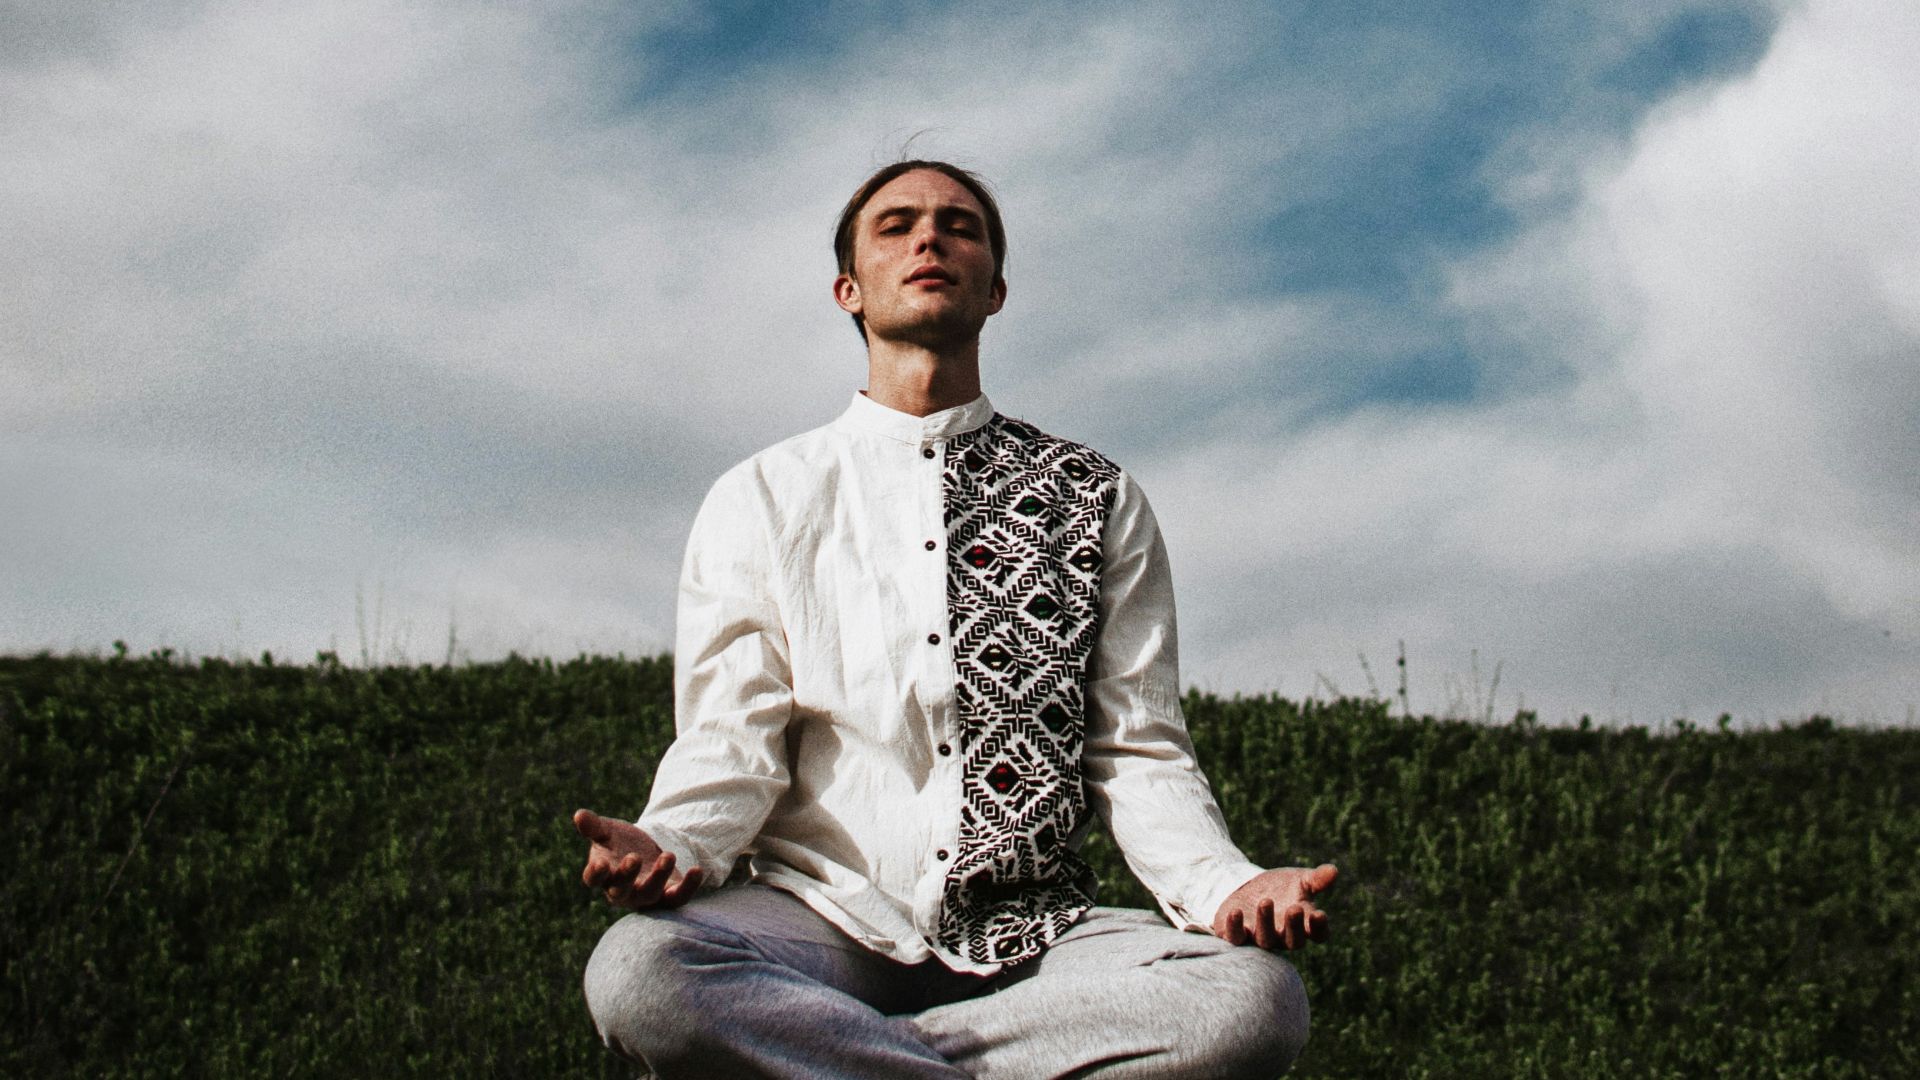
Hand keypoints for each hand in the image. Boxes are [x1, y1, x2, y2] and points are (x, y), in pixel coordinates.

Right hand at [573, 808, 704, 909]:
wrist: (646, 851)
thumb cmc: (619, 843)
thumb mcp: (608, 831)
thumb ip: (594, 826)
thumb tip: (578, 815)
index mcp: (602, 874)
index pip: (593, 879)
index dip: (595, 874)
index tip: (600, 863)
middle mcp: (621, 891)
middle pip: (620, 890)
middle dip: (627, 875)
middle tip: (635, 857)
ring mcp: (645, 896)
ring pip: (650, 894)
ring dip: (659, 877)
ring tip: (668, 855)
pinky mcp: (668, 897)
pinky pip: (677, 898)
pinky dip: (688, 888)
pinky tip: (696, 870)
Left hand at [1212, 864, 1336, 950]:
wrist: (1247, 887)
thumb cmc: (1280, 887)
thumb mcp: (1299, 880)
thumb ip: (1316, 879)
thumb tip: (1333, 870)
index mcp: (1302, 924)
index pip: (1318, 934)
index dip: (1320, 928)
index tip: (1320, 914)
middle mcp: (1282, 935)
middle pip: (1293, 941)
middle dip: (1294, 927)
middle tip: (1294, 909)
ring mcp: (1259, 937)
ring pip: (1265, 940)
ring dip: (1266, 922)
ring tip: (1266, 901)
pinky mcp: (1236, 934)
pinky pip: (1236, 937)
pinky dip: (1235, 927)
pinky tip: (1236, 911)